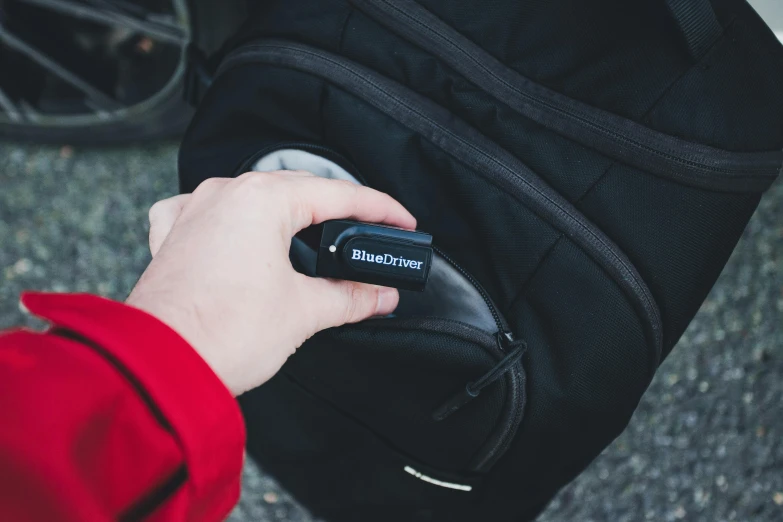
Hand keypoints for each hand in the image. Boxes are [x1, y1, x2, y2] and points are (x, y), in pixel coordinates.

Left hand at [126, 171, 415, 395]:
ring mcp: (194, 213)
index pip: (339, 195)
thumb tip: (380, 295)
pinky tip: (237, 231)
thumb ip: (350, 298)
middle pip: (298, 190)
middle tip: (369, 234)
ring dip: (289, 212)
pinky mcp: (173, 238)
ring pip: (254, 197)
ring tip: (315, 236)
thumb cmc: (220, 334)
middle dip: (338, 210)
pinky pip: (206, 211)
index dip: (380, 210)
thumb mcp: (303, 312)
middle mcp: (225, 195)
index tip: (402, 222)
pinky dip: (232, 218)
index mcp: (262, 201)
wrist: (157, 368)